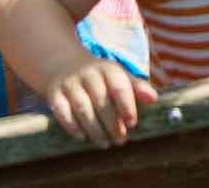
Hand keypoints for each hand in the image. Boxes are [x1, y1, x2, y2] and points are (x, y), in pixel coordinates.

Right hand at [43, 57, 159, 147]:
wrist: (64, 65)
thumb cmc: (100, 77)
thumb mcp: (119, 76)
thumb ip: (137, 87)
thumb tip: (154, 99)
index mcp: (108, 69)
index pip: (120, 87)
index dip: (126, 106)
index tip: (132, 124)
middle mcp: (88, 74)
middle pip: (101, 101)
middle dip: (112, 123)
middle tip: (120, 140)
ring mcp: (70, 84)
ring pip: (83, 108)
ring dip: (94, 129)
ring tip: (104, 144)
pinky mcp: (54, 94)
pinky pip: (62, 111)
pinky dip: (72, 126)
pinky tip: (82, 137)